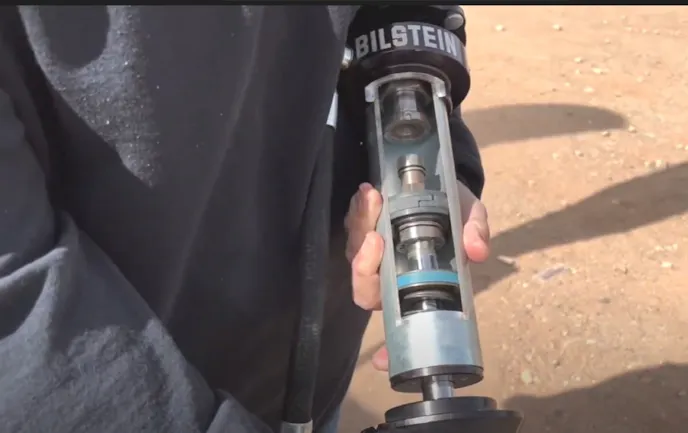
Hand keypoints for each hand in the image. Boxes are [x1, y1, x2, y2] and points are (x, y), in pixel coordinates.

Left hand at [343, 181, 490, 370]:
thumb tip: (477, 251)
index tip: (382, 361)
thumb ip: (474, 232)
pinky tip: (367, 193)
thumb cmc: (457, 212)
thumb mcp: (470, 217)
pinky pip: (353, 230)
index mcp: (422, 287)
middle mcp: (394, 279)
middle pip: (368, 291)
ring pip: (356, 257)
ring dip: (360, 228)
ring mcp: (376, 258)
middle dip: (365, 267)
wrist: (441, 183)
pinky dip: (357, 213)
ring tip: (373, 198)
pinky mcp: (363, 232)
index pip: (402, 326)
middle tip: (376, 236)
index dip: (391, 348)